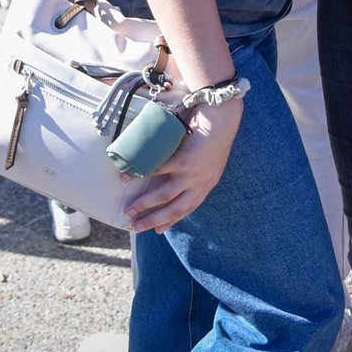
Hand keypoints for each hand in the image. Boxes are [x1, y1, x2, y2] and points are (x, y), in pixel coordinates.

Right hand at [123, 97, 241, 233]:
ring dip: (144, 205)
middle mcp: (199, 185)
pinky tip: (128, 178)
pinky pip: (158, 171)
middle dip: (152, 220)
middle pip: (173, 209)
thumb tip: (174, 174)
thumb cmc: (214, 137)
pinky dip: (141, 175)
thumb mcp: (208, 162)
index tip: (156, 231)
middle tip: (135, 227)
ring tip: (128, 210)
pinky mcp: (185, 161)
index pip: (186, 210)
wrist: (223, 120)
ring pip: (164, 196)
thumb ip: (195, 172)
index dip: (170, 221)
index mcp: (205, 186)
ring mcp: (192, 175)